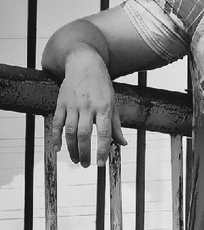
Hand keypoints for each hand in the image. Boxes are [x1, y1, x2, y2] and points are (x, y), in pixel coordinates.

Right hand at [52, 49, 126, 167]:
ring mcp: (72, 105)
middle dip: (84, 152)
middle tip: (85, 165)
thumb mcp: (114, 104)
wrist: (84, 64)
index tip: (100, 164)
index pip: (104, 133)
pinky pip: (56, 122)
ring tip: (75, 160)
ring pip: (69, 130)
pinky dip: (55, 136)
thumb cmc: (102, 86)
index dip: (102, 150)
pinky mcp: (61, 102)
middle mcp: (87, 107)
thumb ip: (116, 125)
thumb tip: (122, 144)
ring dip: (71, 148)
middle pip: (84, 134)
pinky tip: (58, 148)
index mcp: (104, 108)